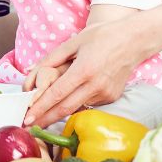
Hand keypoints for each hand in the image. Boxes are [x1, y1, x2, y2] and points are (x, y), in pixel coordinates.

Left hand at [23, 20, 144, 126]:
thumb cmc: (103, 35)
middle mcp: (95, 85)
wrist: (135, 40)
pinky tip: (69, 100)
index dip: (40, 107)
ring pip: (76, 107)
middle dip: (45, 119)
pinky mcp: (111, 97)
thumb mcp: (75, 41)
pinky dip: (76, 103)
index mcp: (83, 70)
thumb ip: (52, 58)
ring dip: (59, 113)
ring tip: (43, 117)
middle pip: (65, 109)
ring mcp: (105, 94)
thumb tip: (29, 71)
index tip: (27, 118)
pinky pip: (88, 103)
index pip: (57, 94)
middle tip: (28, 126)